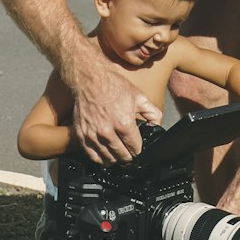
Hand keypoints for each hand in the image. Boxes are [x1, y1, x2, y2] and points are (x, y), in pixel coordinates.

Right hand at [69, 50, 161, 164]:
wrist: (90, 80)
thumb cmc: (113, 86)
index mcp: (123, 123)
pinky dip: (101, 159)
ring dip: (116, 159)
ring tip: (120, 156)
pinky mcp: (82, 135)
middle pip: (122, 156)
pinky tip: (106, 156)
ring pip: (108, 159)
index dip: (139, 150)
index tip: (138, 148)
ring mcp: (93, 135)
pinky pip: (92, 156)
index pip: (135, 148)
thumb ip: (153, 113)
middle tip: (131, 154)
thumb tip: (156, 126)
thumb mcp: (139, 97)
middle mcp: (107, 132)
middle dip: (129, 156)